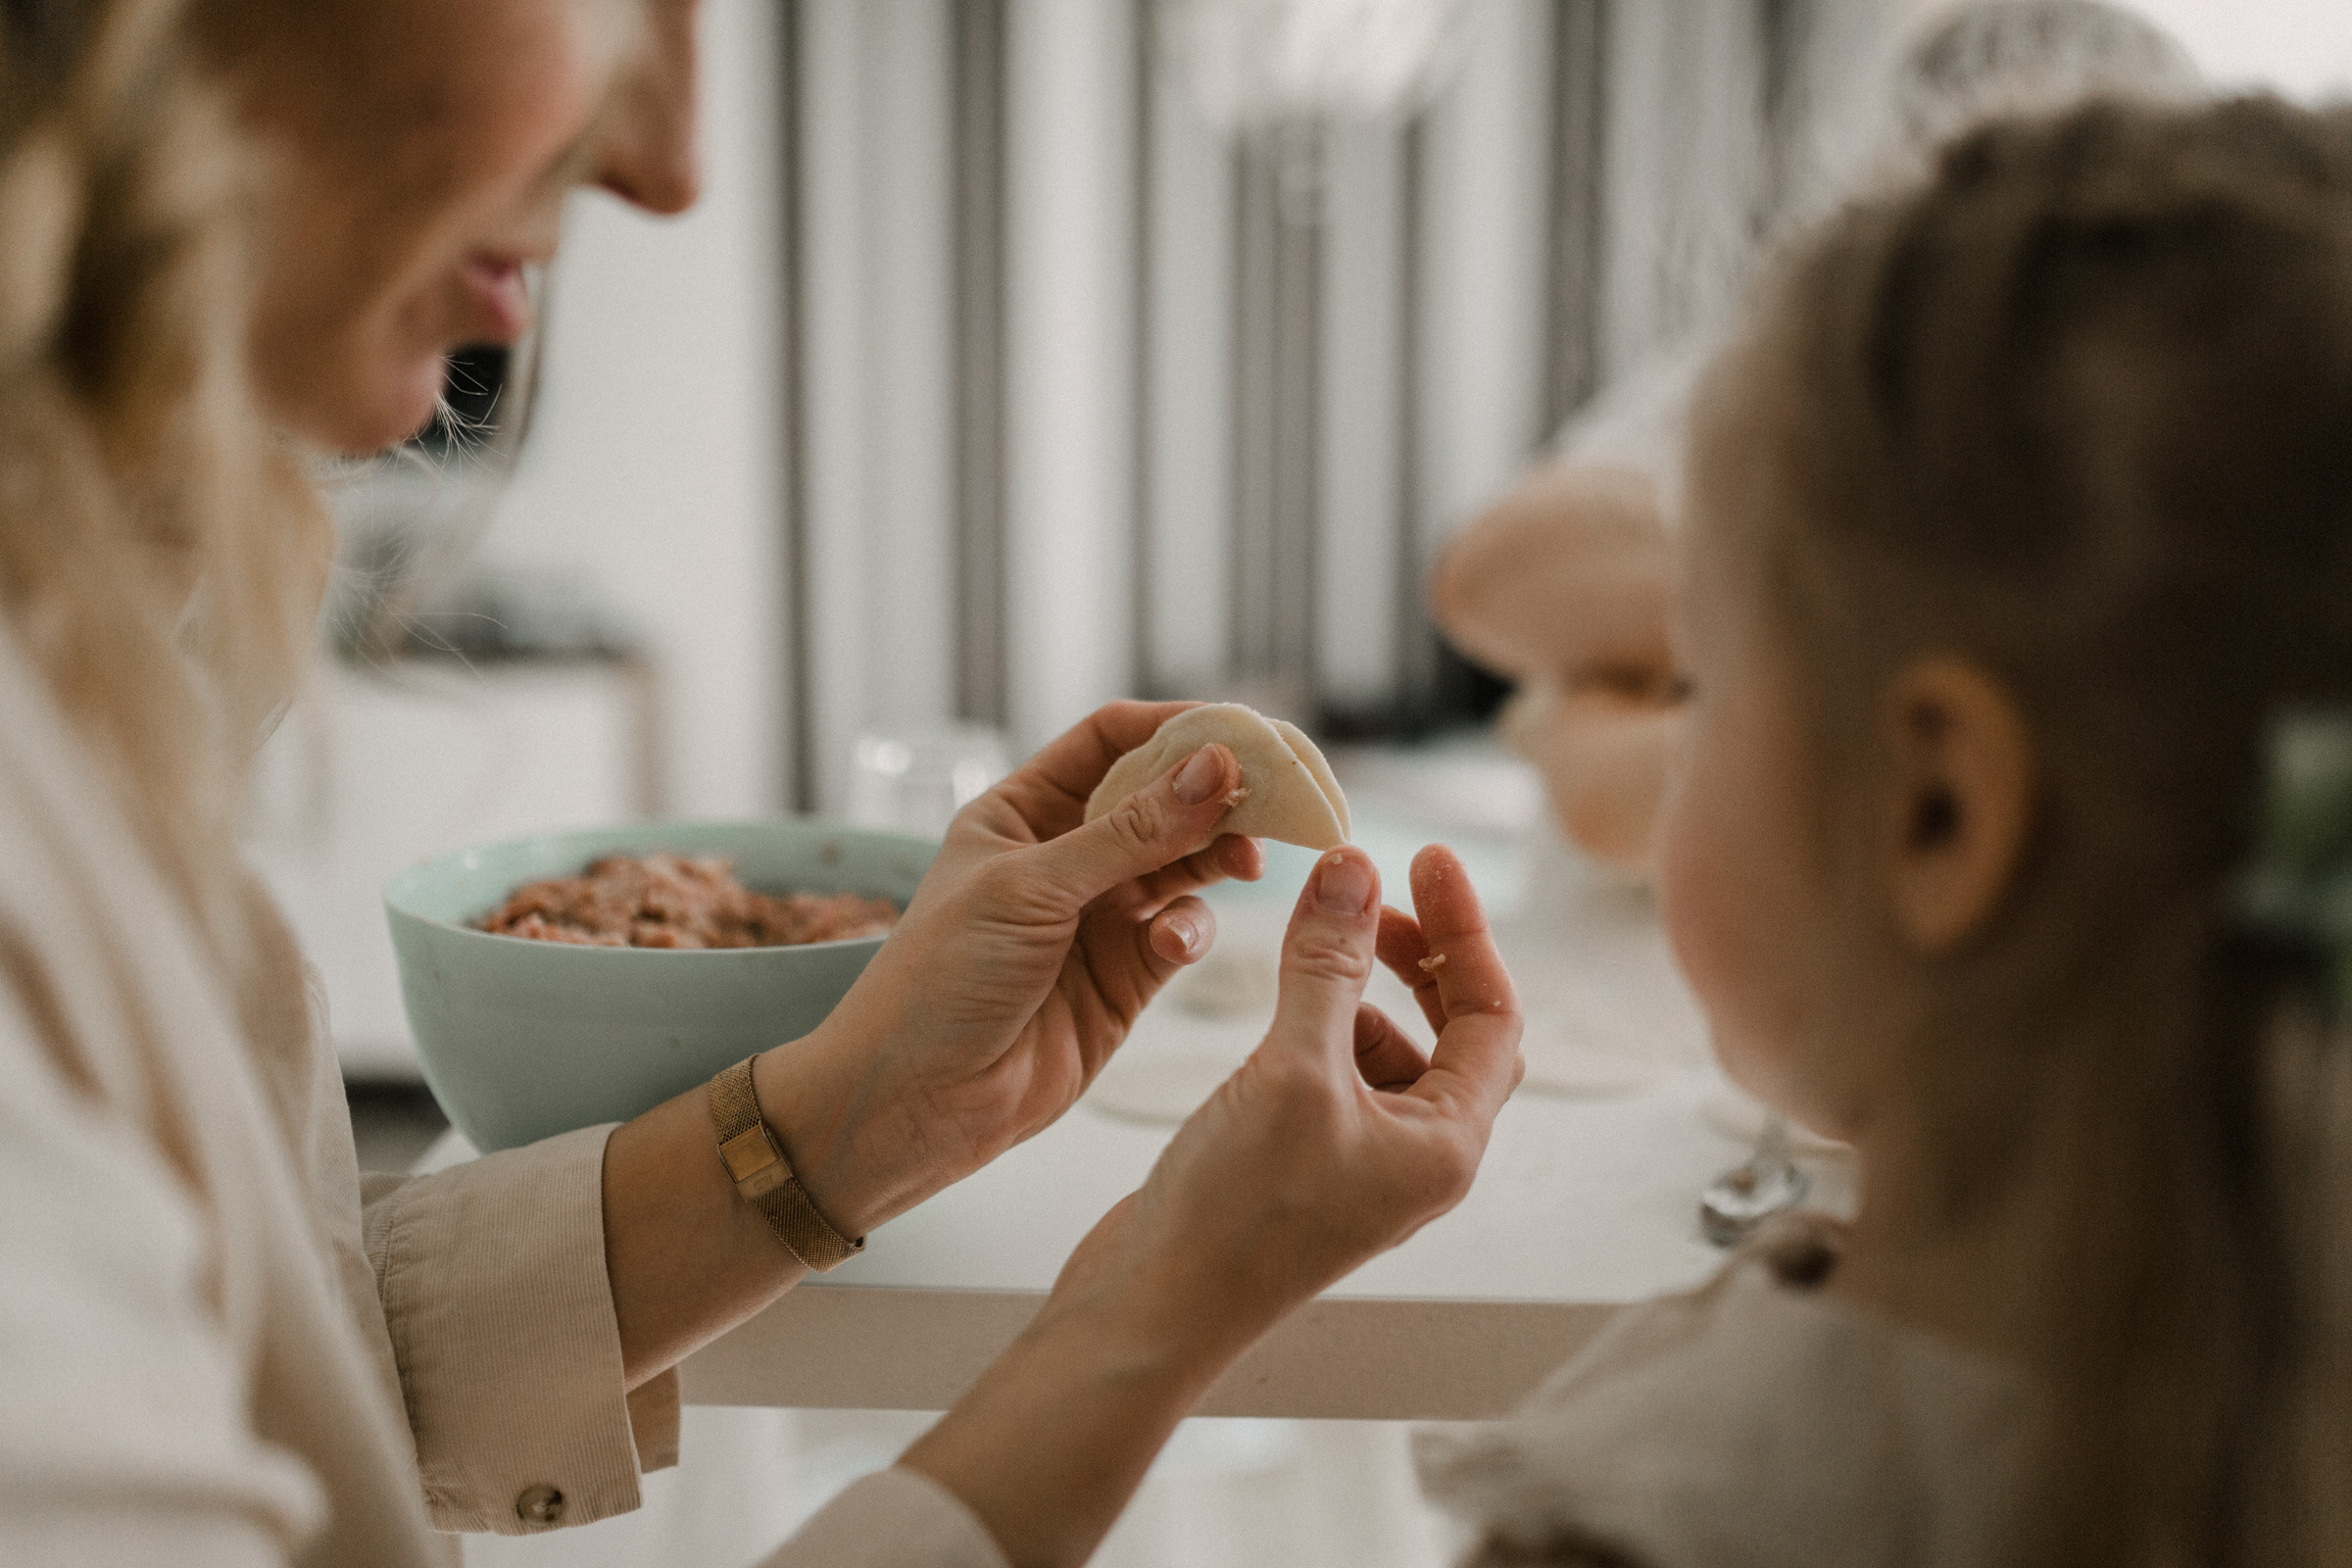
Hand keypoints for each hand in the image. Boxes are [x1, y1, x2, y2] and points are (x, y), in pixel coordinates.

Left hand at [756, 701, 1262, 1234]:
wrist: (917, 1101)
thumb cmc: (942, 980)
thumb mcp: (1031, 888)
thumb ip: (1131, 832)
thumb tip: (1215, 766)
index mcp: (1022, 812)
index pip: (1111, 741)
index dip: (1175, 729)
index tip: (1241, 732)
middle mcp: (1064, 857)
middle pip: (1161, 800)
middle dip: (1215, 796)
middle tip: (1275, 796)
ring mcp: (1097, 917)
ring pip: (1182, 865)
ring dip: (1217, 857)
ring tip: (1247, 861)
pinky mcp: (1125, 977)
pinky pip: (1181, 932)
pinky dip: (1190, 929)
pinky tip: (1175, 942)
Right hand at [1049, 842, 1524, 1357]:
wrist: (1150, 1308)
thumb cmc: (1234, 1212)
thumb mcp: (1290, 1070)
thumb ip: (1326, 963)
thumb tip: (1354, 867)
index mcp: (1445, 1143)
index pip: (1493, 1013)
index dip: (1465, 928)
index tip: (1426, 855)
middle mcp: (1417, 1155)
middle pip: (1452, 1027)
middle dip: (1419, 951)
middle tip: (1371, 885)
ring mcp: (1362, 1161)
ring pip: (1389, 1045)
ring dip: (1361, 982)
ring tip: (1310, 937)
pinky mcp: (1307, 1161)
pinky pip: (1336, 1070)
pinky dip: (1319, 1019)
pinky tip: (1277, 998)